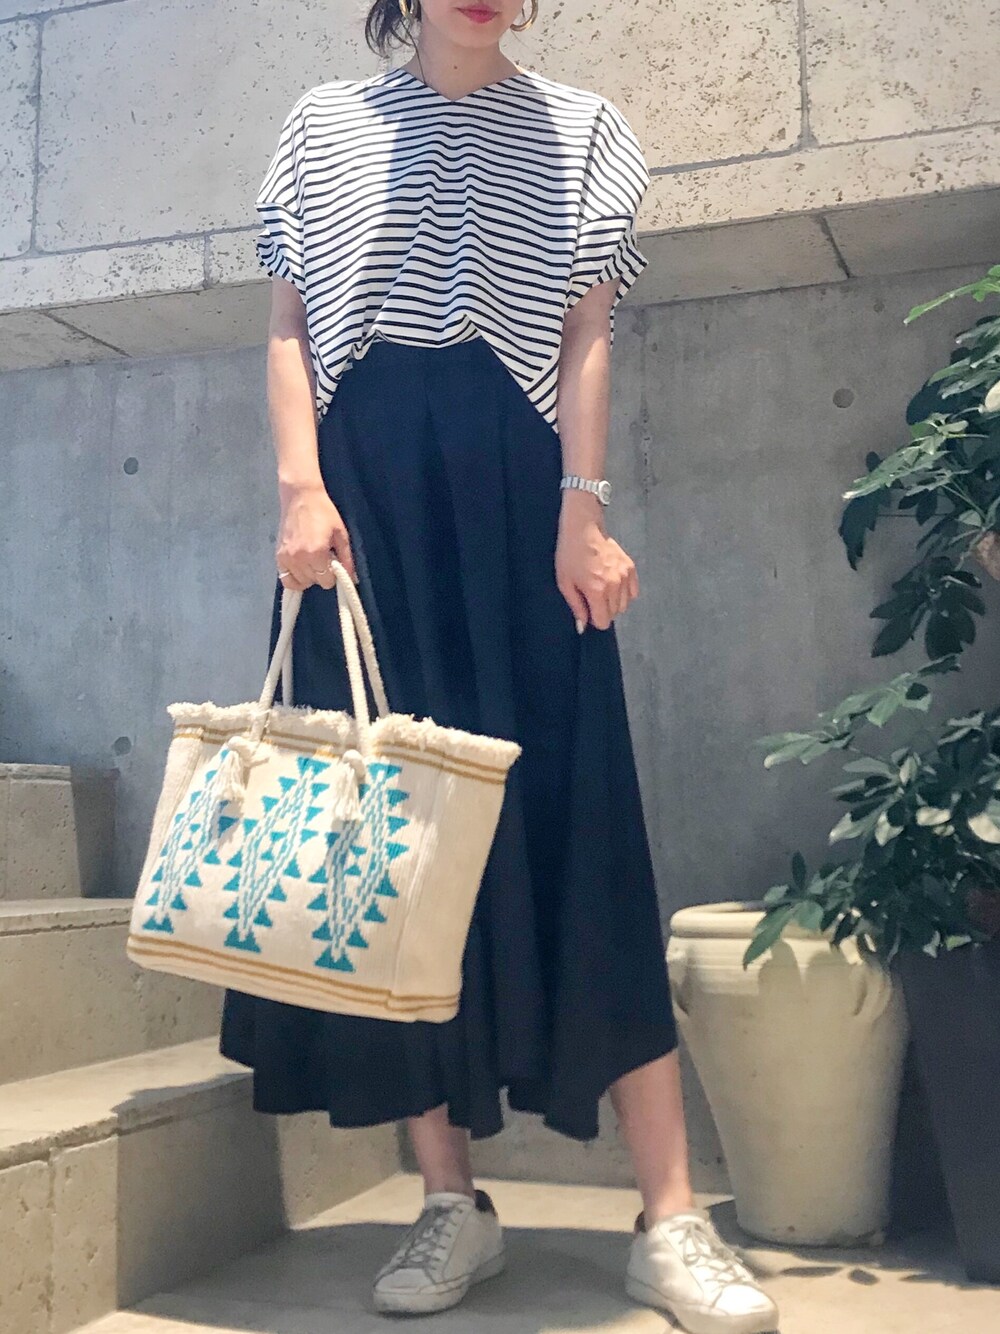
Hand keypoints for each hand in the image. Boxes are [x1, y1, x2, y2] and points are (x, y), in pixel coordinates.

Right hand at [275, 481, 356, 590]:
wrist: (301, 496)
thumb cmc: (323, 512)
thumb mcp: (341, 534)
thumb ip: (347, 558)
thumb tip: (352, 578)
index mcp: (316, 553)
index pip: (327, 581)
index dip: (333, 574)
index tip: (333, 563)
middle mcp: (299, 559)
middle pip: (314, 582)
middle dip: (322, 573)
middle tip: (323, 558)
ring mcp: (286, 558)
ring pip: (300, 582)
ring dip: (309, 575)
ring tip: (312, 560)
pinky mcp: (278, 556)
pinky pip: (285, 579)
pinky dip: (294, 578)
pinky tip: (301, 569)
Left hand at [555, 490, 638, 631]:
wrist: (584, 529)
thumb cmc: (570, 555)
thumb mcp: (565, 583)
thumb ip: (576, 607)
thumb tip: (583, 627)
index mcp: (597, 590)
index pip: (603, 622)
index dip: (594, 619)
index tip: (588, 609)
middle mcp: (614, 585)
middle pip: (614, 614)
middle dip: (603, 611)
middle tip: (592, 595)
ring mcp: (625, 576)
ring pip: (624, 605)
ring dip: (614, 603)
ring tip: (602, 588)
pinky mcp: (631, 568)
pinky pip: (633, 592)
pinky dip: (624, 593)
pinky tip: (613, 584)